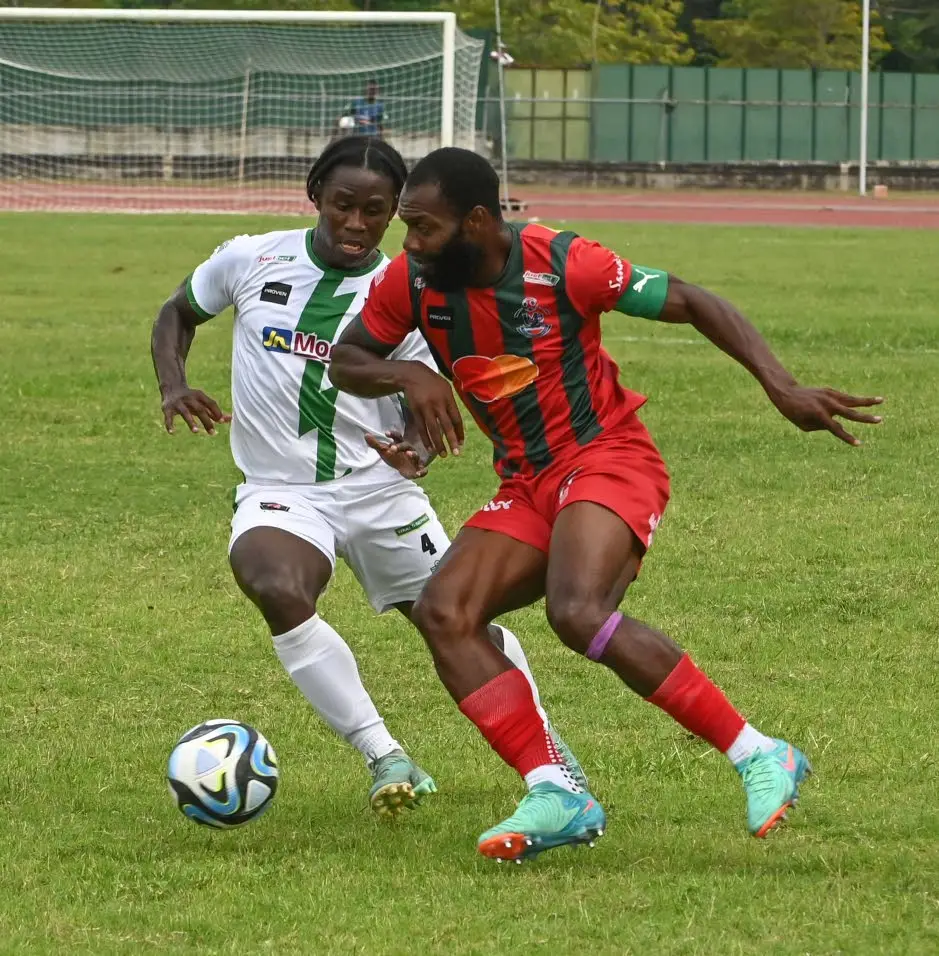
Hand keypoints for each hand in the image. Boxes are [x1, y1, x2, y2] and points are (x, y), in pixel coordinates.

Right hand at [161, 386, 230, 434]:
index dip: (216, 412)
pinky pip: (168, 417)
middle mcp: (189, 398)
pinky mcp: (167, 409)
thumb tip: (230, 419)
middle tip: (212, 433)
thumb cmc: (191, 400)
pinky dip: (169, 424)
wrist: (171, 388)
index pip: (210, 403)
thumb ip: (215, 412)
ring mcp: (178, 403)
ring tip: (196, 431)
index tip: (221, 421)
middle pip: (200, 410)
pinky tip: (172, 433)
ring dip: (191, 422)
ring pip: (185, 413)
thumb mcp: (202, 403)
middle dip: (206, 421)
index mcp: (199, 396)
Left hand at [365, 430, 428, 478]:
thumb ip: (375, 444)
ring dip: (413, 454)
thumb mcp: (384, 451)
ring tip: (408, 454)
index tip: (386, 434)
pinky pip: (423, 470)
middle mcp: (409, 450)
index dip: (393, 435)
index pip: (398, 437)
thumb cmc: (394, 456)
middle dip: (400, 446)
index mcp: (401, 444)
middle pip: (406, 446)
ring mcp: (415, 459)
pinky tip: (417, 473)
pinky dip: (422, 471)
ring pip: (416, 455)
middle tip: (392, 448)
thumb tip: (366, 435)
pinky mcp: (419, 469)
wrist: (404, 468)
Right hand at [399, 364, 463, 458]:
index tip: (462, 443)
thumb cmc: (432, 382)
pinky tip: (429, 448)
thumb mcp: (446, 388)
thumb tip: (457, 422)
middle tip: (456, 453)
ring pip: (434, 429)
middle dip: (452, 441)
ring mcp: (426, 408)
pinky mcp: (416, 411)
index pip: (456, 419)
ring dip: (439, 444)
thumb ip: (451, 404)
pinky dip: (426, 439)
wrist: (413, 375)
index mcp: (448, 399)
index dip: (460, 432)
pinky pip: (422, 428)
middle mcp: (438, 404)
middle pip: (446, 426)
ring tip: (443, 455)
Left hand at [769, 384, 883, 445]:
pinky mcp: (830, 391)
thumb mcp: (805, 425)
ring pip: (852, 399)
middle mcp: (827, 404)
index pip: (837, 429)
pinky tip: (869, 401)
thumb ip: (823, 426)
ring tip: (882, 400)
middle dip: (865, 417)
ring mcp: (830, 396)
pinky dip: (856, 400)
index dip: (847, 437)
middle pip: (850, 413)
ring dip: (868, 401)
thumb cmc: (794, 413)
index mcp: (819, 415)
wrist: (788, 393)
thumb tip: (838, 425)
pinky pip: (845, 398)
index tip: (859, 443)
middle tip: (880, 420)